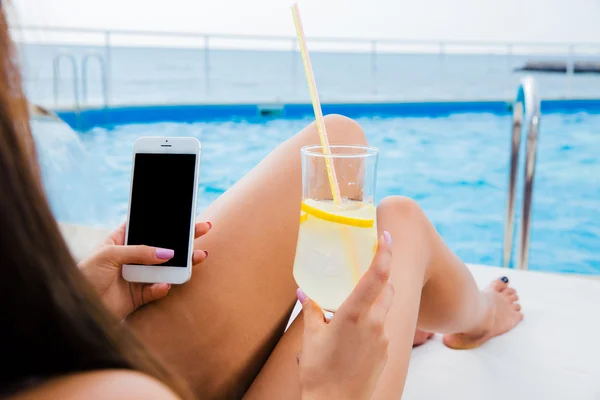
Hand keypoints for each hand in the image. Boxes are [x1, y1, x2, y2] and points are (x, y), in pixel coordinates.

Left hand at [78, 221, 211, 319]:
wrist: (75, 307)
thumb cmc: (85, 274)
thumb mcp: (109, 255)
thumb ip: (139, 252)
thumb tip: (167, 253)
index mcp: (121, 241)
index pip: (147, 228)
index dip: (165, 222)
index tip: (184, 215)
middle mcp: (132, 257)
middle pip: (162, 246)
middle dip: (183, 240)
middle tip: (203, 229)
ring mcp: (136, 276)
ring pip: (165, 268)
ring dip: (181, 264)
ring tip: (197, 257)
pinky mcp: (139, 296)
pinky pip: (157, 290)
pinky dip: (162, 288)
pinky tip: (164, 285)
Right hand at [298, 232, 393, 399]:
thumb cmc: (319, 372)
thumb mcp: (311, 337)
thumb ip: (312, 311)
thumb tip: (304, 293)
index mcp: (354, 315)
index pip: (376, 277)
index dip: (384, 254)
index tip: (387, 237)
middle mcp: (374, 324)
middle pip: (387, 289)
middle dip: (382, 277)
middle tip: (369, 271)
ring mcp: (383, 339)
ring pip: (385, 309)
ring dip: (377, 302)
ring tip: (355, 308)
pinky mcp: (385, 352)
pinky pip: (382, 329)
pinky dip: (373, 324)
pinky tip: (354, 335)